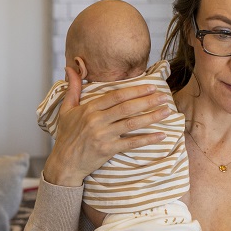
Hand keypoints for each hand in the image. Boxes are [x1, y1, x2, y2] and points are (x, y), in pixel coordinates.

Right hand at [41, 65, 172, 186]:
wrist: (64, 162)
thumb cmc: (66, 135)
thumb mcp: (66, 110)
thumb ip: (73, 88)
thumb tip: (70, 67)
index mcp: (89, 109)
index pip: (116, 96)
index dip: (135, 90)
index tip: (151, 86)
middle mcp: (97, 121)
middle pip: (127, 107)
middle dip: (147, 101)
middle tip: (164, 96)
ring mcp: (103, 136)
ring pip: (131, 123)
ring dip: (151, 117)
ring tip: (166, 111)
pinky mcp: (108, 150)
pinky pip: (131, 143)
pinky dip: (147, 140)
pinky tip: (160, 136)